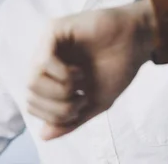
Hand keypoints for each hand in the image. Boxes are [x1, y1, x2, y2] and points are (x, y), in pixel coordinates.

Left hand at [27, 0, 153, 140]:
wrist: (137, 41)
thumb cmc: (117, 68)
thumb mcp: (94, 103)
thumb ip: (70, 120)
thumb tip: (43, 136)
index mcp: (49, 77)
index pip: (32, 105)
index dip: (54, 115)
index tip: (80, 106)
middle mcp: (42, 60)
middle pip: (30, 95)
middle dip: (59, 107)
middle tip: (81, 97)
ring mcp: (46, 45)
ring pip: (32, 80)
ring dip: (61, 90)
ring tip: (81, 81)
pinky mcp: (52, 30)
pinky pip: (44, 62)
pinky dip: (63, 74)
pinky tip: (79, 70)